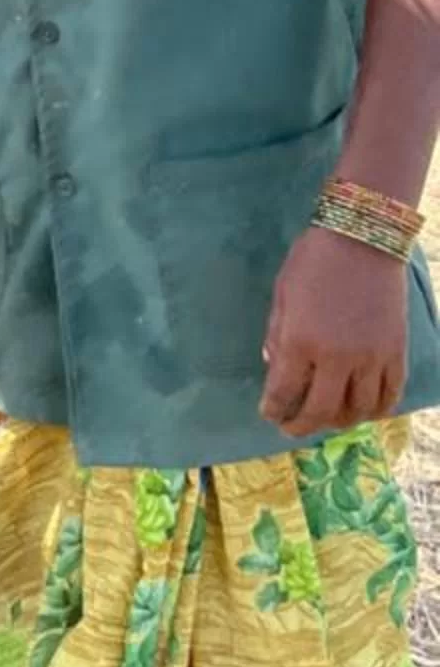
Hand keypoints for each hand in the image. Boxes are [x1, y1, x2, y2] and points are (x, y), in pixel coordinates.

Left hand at [260, 226, 407, 436]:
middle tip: (291, 427)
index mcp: (300, 342)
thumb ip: (277, 334)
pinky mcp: (396, 354)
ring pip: (356, 411)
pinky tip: (362, 410)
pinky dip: (375, 410)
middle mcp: (336, 358)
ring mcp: (370, 359)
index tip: (269, 413)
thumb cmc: (314, 260)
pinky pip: (389, 396)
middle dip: (301, 425)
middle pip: (320, 411)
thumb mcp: (282, 294)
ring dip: (338, 422)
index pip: (283, 392)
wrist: (364, 239)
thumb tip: (273, 367)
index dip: (273, 409)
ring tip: (325, 420)